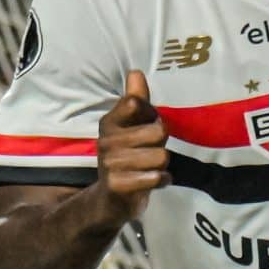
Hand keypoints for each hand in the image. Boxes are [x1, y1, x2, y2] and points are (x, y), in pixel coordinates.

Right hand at [97, 70, 167, 221]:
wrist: (112, 197)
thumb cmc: (129, 154)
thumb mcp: (132, 126)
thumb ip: (137, 100)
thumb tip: (135, 72)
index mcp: (109, 122)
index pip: (134, 103)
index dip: (151, 114)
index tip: (146, 124)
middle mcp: (106, 141)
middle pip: (158, 131)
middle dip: (162, 143)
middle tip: (150, 152)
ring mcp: (109, 164)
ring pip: (161, 156)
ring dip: (163, 164)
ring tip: (150, 168)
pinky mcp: (118, 185)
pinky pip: (156, 177)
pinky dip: (162, 180)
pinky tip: (153, 181)